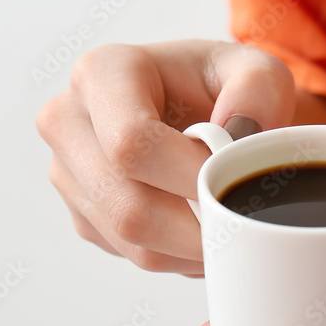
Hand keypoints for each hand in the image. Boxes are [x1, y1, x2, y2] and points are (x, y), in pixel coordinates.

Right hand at [36, 41, 296, 275]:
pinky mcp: (83, 214)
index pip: (131, 143)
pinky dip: (178, 254)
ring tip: (229, 224)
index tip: (234, 185)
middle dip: (195, 225)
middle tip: (243, 222)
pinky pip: (131, 254)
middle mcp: (69, 122)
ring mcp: (68, 173)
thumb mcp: (257, 71)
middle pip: (127, 204)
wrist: (202, 107)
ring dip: (190, 246)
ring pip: (130, 238)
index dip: (189, 177)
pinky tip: (203, 228)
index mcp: (102, 74)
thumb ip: (257, 90)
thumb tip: (237, 134)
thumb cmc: (223, 86)